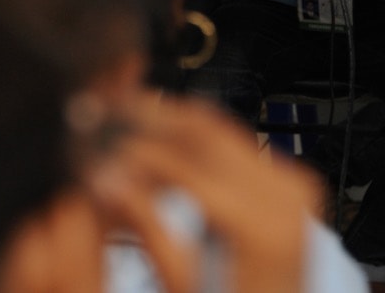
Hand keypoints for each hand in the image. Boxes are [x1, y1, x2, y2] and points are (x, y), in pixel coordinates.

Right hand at [86, 94, 320, 292]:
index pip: (183, 165)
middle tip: (105, 113)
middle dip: (149, 120)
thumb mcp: (182, 282)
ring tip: (125, 118)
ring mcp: (291, 186)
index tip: (97, 147)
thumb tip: (107, 180)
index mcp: (260, 226)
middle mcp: (284, 198)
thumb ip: (144, 226)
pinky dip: (193, 137)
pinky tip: (160, 137)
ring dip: (168, 121)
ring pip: (217, 128)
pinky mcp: (288, 182)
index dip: (134, 151)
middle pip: (203, 133)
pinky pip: (234, 141)